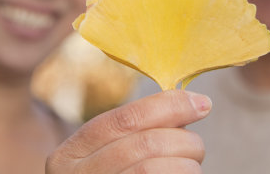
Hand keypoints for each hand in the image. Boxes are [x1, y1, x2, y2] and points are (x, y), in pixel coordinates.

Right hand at [46, 89, 210, 172]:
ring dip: (188, 166)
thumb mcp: (104, 160)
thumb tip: (190, 104)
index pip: (124, 119)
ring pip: (155, 169)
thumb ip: (134, 134)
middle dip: (184, 141)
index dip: (168, 106)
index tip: (201, 102)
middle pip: (145, 145)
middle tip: (196, 149)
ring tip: (190, 169)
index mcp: (68, 157)